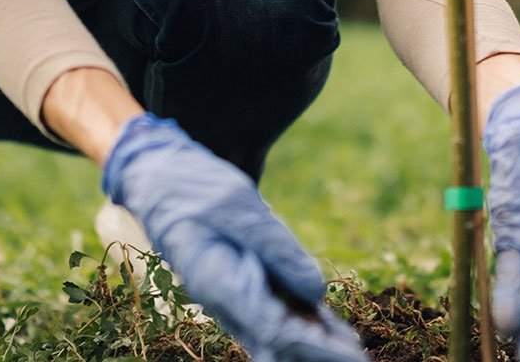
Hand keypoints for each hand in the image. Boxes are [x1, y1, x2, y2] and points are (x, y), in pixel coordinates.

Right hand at [102, 114, 367, 361]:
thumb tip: (316, 292)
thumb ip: (277, 249)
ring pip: (275, 331)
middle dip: (317, 352)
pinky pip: (271, 310)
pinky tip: (329, 328)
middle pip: (276, 339)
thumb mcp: (239, 206)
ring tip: (352, 350)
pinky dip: (301, 321)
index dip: (312, 344)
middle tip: (358, 359)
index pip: (272, 327)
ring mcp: (229, 293)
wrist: (160, 177)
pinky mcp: (238, 283)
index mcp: (218, 282)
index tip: (347, 353)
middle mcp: (223, 298)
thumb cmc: (195, 187)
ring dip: (312, 342)